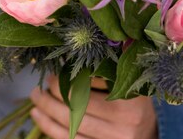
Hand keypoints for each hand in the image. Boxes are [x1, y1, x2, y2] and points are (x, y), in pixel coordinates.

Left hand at [30, 76, 157, 138]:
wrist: (147, 133)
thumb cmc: (134, 103)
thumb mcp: (131, 83)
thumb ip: (112, 69)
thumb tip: (79, 51)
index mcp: (133, 98)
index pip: (97, 82)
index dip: (75, 74)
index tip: (62, 67)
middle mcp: (126, 120)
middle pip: (81, 103)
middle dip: (57, 90)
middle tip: (46, 80)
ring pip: (71, 123)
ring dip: (47, 107)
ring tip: (36, 95)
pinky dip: (49, 126)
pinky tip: (38, 115)